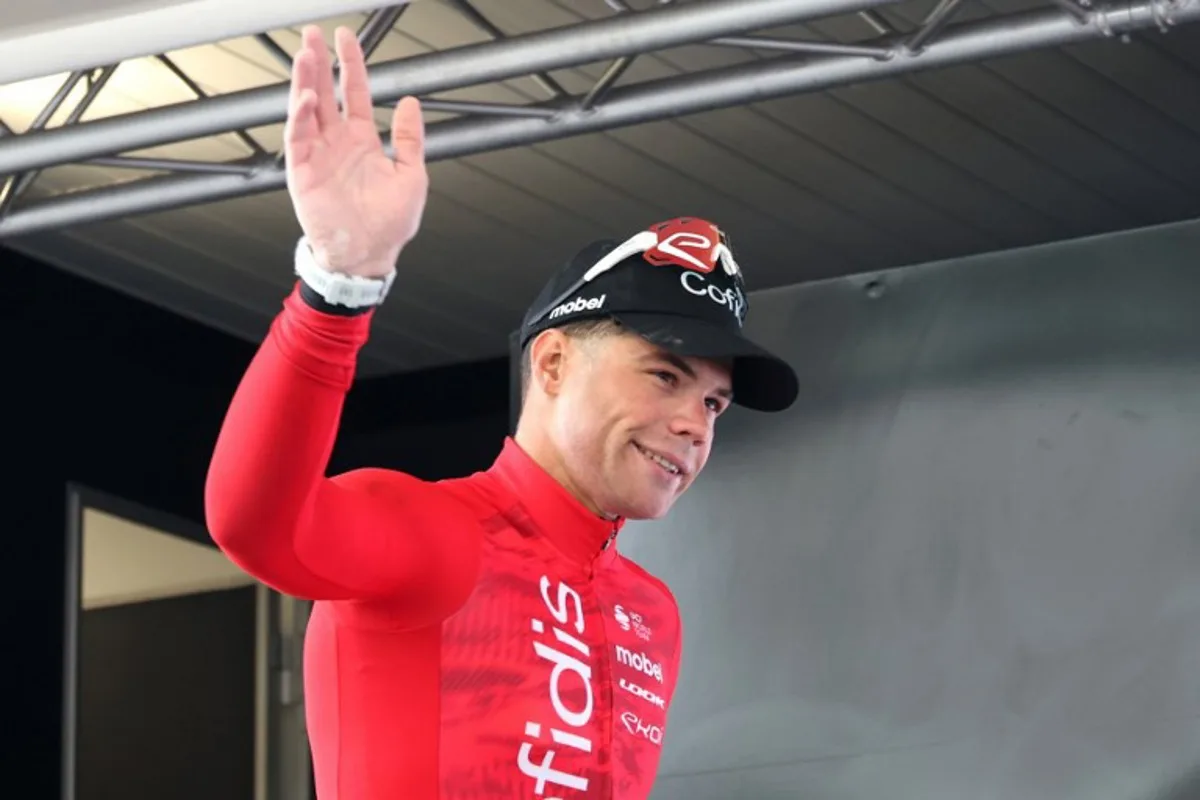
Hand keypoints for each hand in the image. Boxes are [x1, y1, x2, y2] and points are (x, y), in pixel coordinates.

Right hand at [284, 25, 427, 277]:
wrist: (368, 256)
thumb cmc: (389, 225)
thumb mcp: (412, 175)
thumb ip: (411, 139)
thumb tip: (412, 105)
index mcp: (362, 141)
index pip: (355, 93)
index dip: (351, 65)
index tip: (346, 39)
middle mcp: (337, 143)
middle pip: (325, 93)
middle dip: (319, 63)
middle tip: (312, 36)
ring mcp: (318, 155)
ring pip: (307, 109)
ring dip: (304, 82)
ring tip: (305, 55)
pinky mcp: (303, 172)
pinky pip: (298, 138)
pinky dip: (300, 117)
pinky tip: (305, 99)